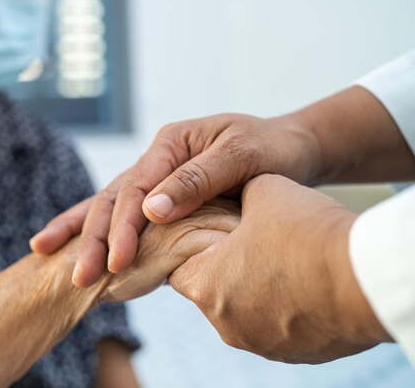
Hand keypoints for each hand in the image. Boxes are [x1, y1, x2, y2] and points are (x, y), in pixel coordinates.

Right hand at [31, 113, 319, 285]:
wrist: (291, 150)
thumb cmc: (272, 151)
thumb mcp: (241, 157)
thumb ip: (196, 180)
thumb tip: (151, 211)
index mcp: (171, 143)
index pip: (135, 187)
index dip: (123, 227)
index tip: (116, 262)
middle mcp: (156, 158)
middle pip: (112, 197)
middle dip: (93, 237)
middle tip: (78, 276)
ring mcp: (156, 177)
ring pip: (107, 203)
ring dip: (81, 231)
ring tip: (43, 252)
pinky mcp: (162, 196)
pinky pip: (125, 213)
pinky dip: (101, 230)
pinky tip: (75, 244)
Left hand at [168, 174, 391, 363]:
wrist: (365, 276)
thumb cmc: (306, 231)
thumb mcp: (263, 191)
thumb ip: (238, 193)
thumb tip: (237, 194)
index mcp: (205, 284)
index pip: (179, 266)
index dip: (197, 246)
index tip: (218, 233)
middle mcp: (225, 322)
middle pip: (213, 290)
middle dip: (229, 267)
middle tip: (256, 244)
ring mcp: (260, 342)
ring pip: (245, 311)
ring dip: (258, 290)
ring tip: (287, 263)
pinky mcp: (295, 354)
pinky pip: (278, 328)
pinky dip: (286, 310)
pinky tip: (307, 285)